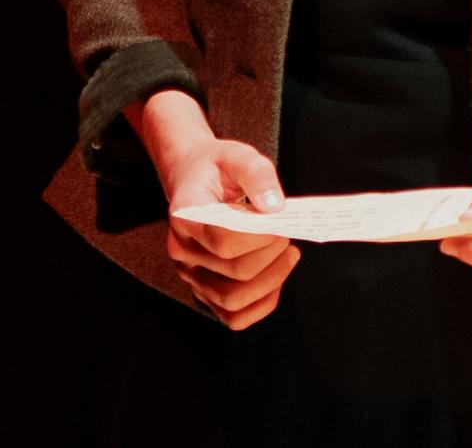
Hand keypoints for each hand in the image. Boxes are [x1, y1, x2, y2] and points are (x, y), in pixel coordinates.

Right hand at [134, 89, 299, 331]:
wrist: (192, 176)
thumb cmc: (217, 167)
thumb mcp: (237, 155)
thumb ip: (258, 174)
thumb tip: (275, 208)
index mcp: (186, 215)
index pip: (222, 240)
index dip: (259, 236)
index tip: (280, 220)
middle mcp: (182, 250)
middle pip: (233, 271)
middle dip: (272, 254)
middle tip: (287, 233)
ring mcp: (190, 273)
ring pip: (232, 301)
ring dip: (271, 281)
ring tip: (289, 254)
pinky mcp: (203, 288)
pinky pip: (232, 315)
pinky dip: (261, 304)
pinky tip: (276, 276)